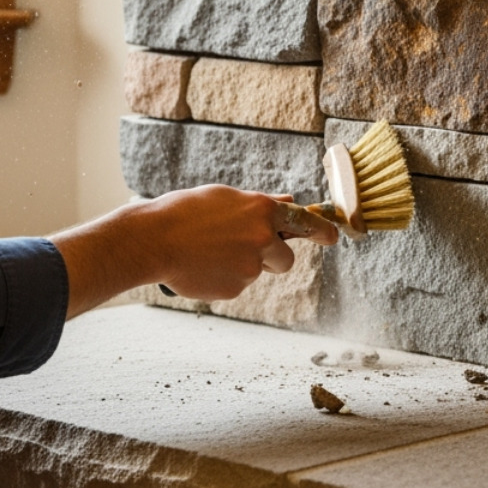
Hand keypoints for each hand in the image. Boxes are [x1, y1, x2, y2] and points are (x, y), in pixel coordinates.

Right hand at [49, 184, 338, 317]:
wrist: (152, 240)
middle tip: (243, 250)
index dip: (323, 232)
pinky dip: (224, 278)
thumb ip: (260, 205)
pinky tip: (202, 266)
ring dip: (244, 266)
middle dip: (273, 259)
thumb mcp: (226, 198)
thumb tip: (289, 202)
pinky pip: (238, 285)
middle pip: (285, 259)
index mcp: (263, 210)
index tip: (334, 238)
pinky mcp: (236, 288)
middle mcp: (263, 238)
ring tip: (211, 252)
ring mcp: (251, 267)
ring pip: (258, 272)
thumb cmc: (186, 212)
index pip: (305, 223)